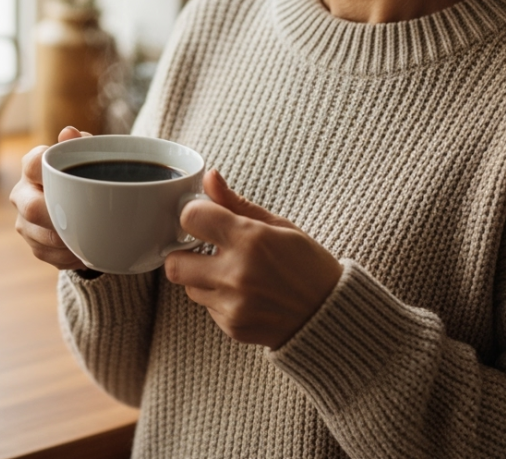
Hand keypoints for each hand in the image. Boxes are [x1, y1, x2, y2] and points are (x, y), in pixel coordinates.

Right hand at [10, 127, 90, 269]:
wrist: (82, 207)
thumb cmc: (83, 176)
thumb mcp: (87, 157)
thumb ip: (80, 144)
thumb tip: (69, 132)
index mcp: (32, 168)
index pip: (33, 164)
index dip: (47, 168)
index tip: (68, 174)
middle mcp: (22, 194)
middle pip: (32, 208)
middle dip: (58, 215)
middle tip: (84, 217)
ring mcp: (25, 223)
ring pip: (41, 237)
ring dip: (69, 239)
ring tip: (92, 235)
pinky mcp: (35, 246)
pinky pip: (50, 255)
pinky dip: (71, 255)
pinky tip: (84, 248)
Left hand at [164, 170, 342, 349]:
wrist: (331, 315)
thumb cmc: (308, 264)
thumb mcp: (279, 226)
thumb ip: (236, 203)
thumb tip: (210, 177)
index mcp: (250, 240)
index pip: (190, 217)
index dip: (194, 214)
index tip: (204, 218)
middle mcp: (237, 274)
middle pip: (174, 262)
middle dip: (184, 253)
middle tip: (204, 250)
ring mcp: (233, 304)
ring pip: (188, 287)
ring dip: (201, 277)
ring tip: (231, 273)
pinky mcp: (232, 327)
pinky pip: (207, 308)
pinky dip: (218, 299)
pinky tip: (244, 294)